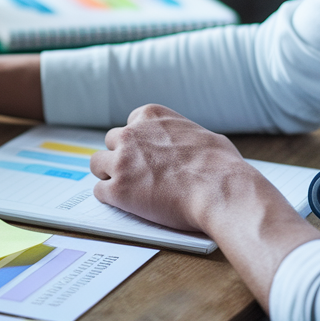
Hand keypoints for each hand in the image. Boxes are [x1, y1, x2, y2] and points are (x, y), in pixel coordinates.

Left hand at [91, 104, 319, 310]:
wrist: (220, 191)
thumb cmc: (221, 165)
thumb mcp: (204, 135)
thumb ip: (183, 135)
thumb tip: (190, 144)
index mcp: (150, 116)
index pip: (131, 124)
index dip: (138, 143)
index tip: (145, 155)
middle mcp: (130, 134)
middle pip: (112, 142)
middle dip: (122, 157)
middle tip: (136, 174)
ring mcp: (121, 161)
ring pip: (98, 164)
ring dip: (109, 175)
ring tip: (127, 189)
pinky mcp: (117, 189)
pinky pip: (100, 191)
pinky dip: (111, 198)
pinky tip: (126, 204)